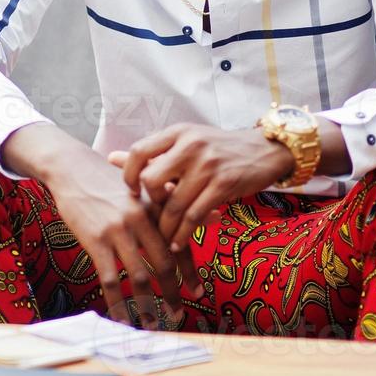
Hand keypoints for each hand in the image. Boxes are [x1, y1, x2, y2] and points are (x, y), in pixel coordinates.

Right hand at [1, 123, 184, 328]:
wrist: (72, 166)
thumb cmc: (107, 178)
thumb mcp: (142, 188)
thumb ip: (171, 206)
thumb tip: (215, 216)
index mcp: (155, 207)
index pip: (180, 244)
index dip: (190, 273)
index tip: (197, 293)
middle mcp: (141, 219)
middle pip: (165, 264)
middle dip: (173, 294)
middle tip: (176, 314)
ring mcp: (118, 230)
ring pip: (140, 277)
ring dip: (148, 306)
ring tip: (152, 324)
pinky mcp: (96, 240)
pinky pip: (111, 280)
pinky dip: (118, 304)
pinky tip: (121, 318)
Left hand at [108, 123, 294, 254]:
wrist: (264, 150)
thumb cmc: (218, 149)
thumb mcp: (185, 142)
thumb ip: (152, 153)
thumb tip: (111, 158)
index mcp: (177, 133)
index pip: (139, 151)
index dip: (127, 175)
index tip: (131, 192)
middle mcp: (190, 145)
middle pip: (152, 180)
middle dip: (149, 205)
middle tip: (152, 218)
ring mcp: (208, 164)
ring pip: (174, 204)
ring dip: (166, 228)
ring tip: (164, 240)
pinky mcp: (224, 184)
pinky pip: (195, 215)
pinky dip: (184, 233)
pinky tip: (179, 242)